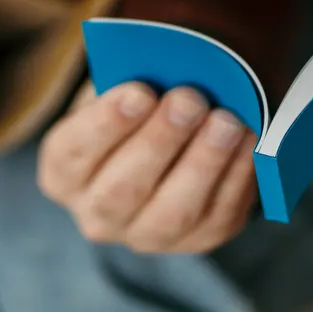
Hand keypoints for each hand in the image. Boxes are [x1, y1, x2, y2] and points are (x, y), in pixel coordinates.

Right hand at [37, 81, 258, 253]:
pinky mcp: (194, 240)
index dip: (106, 124)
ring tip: (227, 121)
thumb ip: (129, 82)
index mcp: (63, 171)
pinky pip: (218, 218)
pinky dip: (237, 179)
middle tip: (189, 99)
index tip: (138, 90)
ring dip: (204, 164)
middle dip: (161, 141)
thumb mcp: (117, 89)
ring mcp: (145, 235)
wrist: (163, 142)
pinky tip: (248, 143)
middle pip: (123, 189)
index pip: (74, 153)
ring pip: (174, 213)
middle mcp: (96, 213)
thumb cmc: (135, 107)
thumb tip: (163, 71)